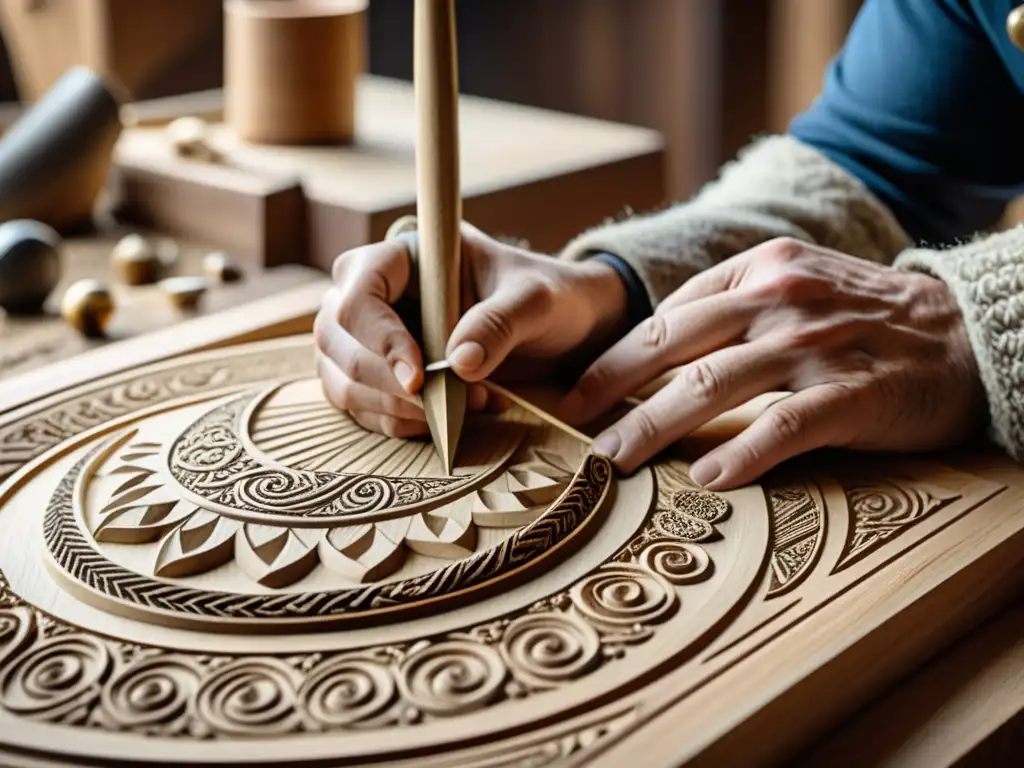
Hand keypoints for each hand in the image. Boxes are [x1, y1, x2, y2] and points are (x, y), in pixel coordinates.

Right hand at [314, 223, 627, 436]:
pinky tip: (446, 419)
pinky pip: (361, 405)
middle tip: (447, 402)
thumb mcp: (536, 302)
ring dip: (395, 407)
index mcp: (406, 254)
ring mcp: (370, 334)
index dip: (379, 337)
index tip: (419, 378)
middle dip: (387, 382)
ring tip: (461, 407)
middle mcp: (376, 291)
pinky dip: (398, 422)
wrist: (562, 326)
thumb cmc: (547, 297)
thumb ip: (499, 324)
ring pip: (341, 377)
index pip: (360, 290)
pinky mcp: (379, 373)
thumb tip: (458, 363)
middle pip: (337, 338)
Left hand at [560, 238, 986, 488]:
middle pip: (675, 348)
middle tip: (578, 429)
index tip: (581, 391)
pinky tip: (707, 478)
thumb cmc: (866, 316)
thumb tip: (656, 348)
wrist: (966, 332)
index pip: (668, 316)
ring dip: (654, 426)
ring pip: (713, 385)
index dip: (616, 357)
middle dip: (614, 390)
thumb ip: (732, 306)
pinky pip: (785, 427)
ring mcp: (817, 345)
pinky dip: (741, 454)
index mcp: (760, 271)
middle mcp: (781, 300)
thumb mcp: (796, 284)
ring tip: (616, 461)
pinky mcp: (854, 393)